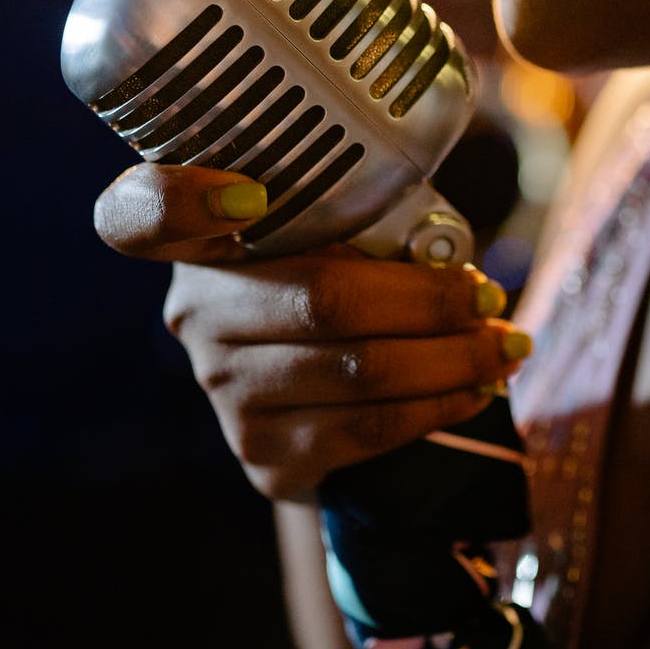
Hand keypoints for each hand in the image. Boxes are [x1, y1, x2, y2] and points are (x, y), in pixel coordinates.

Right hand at [94, 163, 527, 499]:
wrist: (313, 397)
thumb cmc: (337, 282)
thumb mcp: (337, 235)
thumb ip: (366, 219)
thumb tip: (450, 254)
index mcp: (201, 242)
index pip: (143, 214)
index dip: (185, 200)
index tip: (248, 194)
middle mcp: (196, 317)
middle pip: (324, 302)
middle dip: (430, 301)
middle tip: (489, 296)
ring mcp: (224, 392)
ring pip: (360, 372)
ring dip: (454, 360)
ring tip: (506, 345)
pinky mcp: (263, 454)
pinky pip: (371, 430)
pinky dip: (440, 405)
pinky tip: (478, 387)